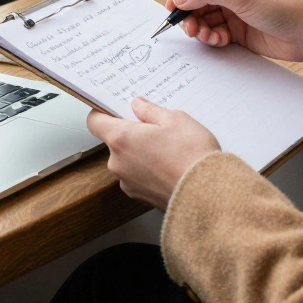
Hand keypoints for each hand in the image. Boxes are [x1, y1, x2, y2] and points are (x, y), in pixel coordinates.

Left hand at [86, 98, 219, 210]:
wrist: (207, 195)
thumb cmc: (191, 155)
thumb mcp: (175, 119)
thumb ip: (150, 110)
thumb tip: (138, 105)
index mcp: (121, 139)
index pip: (95, 122)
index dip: (104, 113)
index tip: (116, 109)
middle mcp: (118, 163)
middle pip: (114, 141)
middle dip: (132, 133)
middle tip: (156, 128)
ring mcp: (127, 183)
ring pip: (127, 160)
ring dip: (141, 153)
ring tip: (169, 150)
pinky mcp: (140, 197)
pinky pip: (138, 176)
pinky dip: (149, 170)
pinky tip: (170, 166)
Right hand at [165, 0, 302, 61]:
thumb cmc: (282, 7)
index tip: (174, 6)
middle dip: (188, 13)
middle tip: (189, 28)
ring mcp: (231, 9)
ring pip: (201, 17)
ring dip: (199, 28)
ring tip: (206, 36)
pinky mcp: (235, 29)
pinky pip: (212, 32)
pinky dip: (211, 38)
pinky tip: (218, 40)